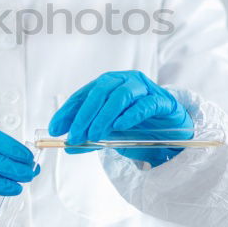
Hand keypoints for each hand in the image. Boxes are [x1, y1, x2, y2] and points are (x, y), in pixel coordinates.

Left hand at [48, 70, 193, 166]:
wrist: (171, 129)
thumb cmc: (138, 126)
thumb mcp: (109, 132)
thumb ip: (90, 137)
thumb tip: (68, 146)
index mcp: (108, 84)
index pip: (83, 95)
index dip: (67, 111)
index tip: (55, 129)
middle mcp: (124, 80)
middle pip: (100, 92)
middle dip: (84, 115)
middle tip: (74, 136)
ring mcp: (144, 88)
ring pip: (120, 96)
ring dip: (104, 117)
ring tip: (94, 135)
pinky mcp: (162, 100)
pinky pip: (145, 104)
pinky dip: (130, 115)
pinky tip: (120, 126)